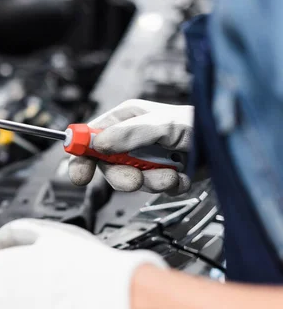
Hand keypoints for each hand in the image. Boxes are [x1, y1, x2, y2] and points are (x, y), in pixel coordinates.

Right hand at [68, 99, 193, 193]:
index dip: (81, 155)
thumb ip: (128, 134)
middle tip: (134, 179)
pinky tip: (179, 174)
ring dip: (151, 181)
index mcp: (125, 120)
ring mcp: (145, 159)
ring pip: (129, 181)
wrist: (228, 146)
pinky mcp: (160, 175)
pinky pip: (152, 189)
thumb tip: (97, 144)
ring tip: (170, 173)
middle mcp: (131, 140)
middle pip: (105, 166)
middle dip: (121, 176)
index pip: (90, 138)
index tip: (80, 172)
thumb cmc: (200, 123)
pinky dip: (167, 186)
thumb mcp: (162, 124)